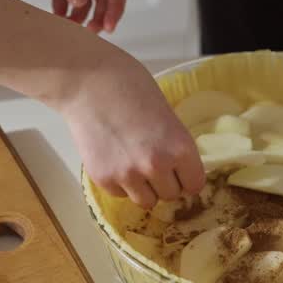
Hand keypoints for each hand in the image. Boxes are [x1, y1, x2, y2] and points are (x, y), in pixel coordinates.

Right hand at [60, 54, 205, 208]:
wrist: (87, 81)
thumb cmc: (130, 85)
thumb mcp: (166, 113)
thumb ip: (174, 144)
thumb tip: (179, 167)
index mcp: (180, 147)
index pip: (195, 184)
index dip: (187, 177)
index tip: (180, 171)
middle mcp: (156, 166)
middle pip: (171, 195)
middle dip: (165, 182)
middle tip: (153, 163)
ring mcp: (128, 176)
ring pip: (146, 201)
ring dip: (144, 188)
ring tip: (134, 165)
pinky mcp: (103, 179)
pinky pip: (120, 194)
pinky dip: (120, 183)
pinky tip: (114, 159)